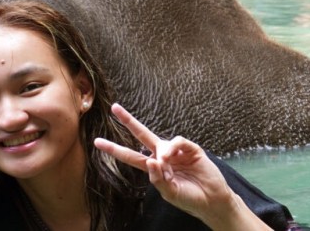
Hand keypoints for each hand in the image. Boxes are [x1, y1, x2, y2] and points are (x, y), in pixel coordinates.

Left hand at [93, 103, 271, 229]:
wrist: (212, 201)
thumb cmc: (189, 198)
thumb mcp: (169, 192)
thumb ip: (157, 178)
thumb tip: (150, 161)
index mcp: (153, 167)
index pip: (130, 155)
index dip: (114, 149)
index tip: (97, 142)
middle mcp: (162, 156)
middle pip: (141, 135)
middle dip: (128, 121)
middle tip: (114, 108)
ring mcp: (176, 151)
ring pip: (160, 141)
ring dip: (162, 152)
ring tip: (167, 164)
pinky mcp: (191, 149)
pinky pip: (178, 141)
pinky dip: (173, 147)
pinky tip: (173, 156)